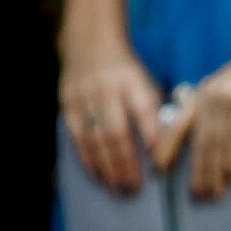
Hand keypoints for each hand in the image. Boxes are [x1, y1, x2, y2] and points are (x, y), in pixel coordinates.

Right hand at [58, 32, 163, 194]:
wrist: (91, 42)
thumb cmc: (128, 74)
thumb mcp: (148, 83)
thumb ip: (155, 112)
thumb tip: (163, 149)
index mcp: (134, 82)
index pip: (144, 111)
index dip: (151, 136)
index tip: (158, 162)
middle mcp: (107, 89)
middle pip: (117, 131)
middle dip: (126, 163)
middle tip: (134, 188)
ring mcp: (84, 96)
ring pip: (95, 137)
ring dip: (106, 166)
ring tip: (117, 188)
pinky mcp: (68, 102)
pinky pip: (76, 135)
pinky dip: (87, 157)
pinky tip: (96, 174)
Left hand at [152, 25, 230, 198]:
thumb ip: (224, 105)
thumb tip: (220, 138)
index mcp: (204, 92)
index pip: (177, 124)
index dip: (166, 148)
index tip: (159, 172)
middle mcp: (211, 94)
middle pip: (198, 140)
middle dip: (196, 172)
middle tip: (198, 197)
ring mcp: (230, 97)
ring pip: (216, 142)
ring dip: (214, 172)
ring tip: (214, 193)